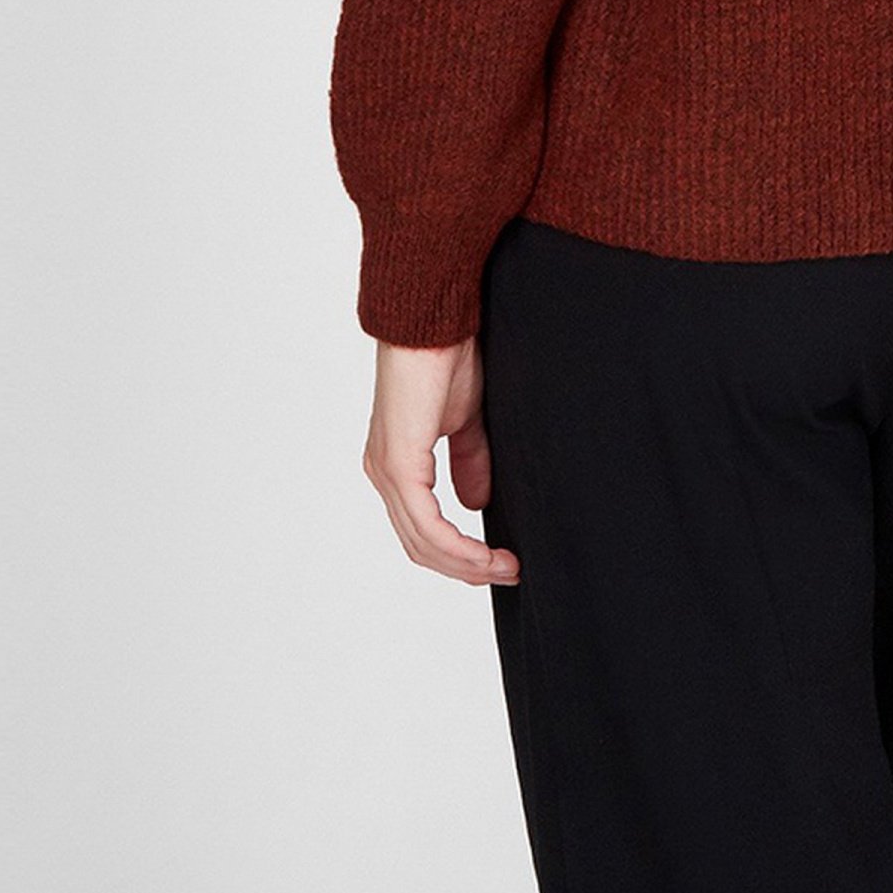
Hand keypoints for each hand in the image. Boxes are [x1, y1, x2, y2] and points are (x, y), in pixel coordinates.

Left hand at [361, 335, 520, 585]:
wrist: (433, 321)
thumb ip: (469, 461)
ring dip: (466, 563)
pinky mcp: (399, 464)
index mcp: (396, 463)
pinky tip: (484, 554)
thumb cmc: (446, 358)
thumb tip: (476, 504)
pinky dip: (456, 546)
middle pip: (420, 545)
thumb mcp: (465, 420)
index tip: (500, 561)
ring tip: (505, 566)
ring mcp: (387, 470)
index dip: (459, 553)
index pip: (422, 529)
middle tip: (509, 572)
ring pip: (422, 542)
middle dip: (467, 568)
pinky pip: (426, 523)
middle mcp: (384, 473)